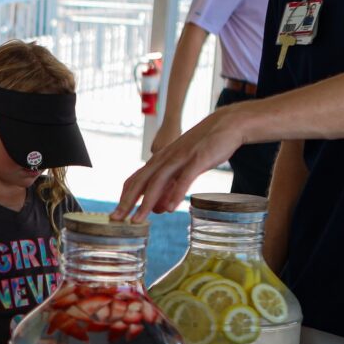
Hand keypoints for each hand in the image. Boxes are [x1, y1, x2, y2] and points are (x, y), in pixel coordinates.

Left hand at [113, 104, 247, 221]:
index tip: (116, 214)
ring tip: (138, 219)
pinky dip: (175, 193)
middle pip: (141, 182)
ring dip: (146, 202)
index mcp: (160, 159)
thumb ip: (170, 185)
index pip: (135, 179)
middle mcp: (165, 158)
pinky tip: (171, 208)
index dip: (124, 197)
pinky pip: (184, 178)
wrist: (227, 124)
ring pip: (158, 181)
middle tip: (116, 219)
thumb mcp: (182, 167)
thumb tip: (160, 208)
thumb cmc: (204, 147)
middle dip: (127, 202)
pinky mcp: (198, 159)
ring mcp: (181, 157)